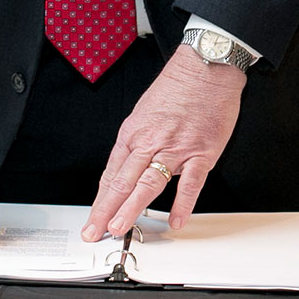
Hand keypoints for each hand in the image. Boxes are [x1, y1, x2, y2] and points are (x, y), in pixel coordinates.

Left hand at [84, 44, 244, 239]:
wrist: (205, 67)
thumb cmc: (177, 87)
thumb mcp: (144, 113)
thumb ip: (138, 143)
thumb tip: (129, 170)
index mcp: (133, 133)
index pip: (112, 174)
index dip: (101, 200)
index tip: (93, 219)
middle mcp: (150, 141)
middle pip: (123, 181)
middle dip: (106, 210)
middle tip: (95, 231)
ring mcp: (175, 148)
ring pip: (148, 182)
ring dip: (131, 207)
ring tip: (120, 227)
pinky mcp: (201, 151)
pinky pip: (190, 182)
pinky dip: (182, 203)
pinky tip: (175, 220)